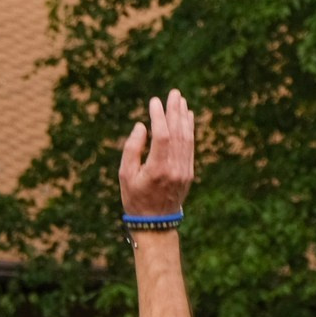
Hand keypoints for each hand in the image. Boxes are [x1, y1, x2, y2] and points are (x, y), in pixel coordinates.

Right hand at [119, 91, 195, 216]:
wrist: (155, 223)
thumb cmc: (135, 197)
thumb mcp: (125, 175)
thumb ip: (132, 149)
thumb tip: (143, 126)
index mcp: (157, 169)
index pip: (162, 136)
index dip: (159, 117)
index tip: (155, 101)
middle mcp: (175, 168)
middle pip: (178, 133)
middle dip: (175, 111)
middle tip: (174, 93)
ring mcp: (184, 171)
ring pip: (187, 139)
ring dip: (184, 118)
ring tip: (181, 101)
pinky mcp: (189, 173)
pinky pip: (190, 147)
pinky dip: (190, 131)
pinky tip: (188, 118)